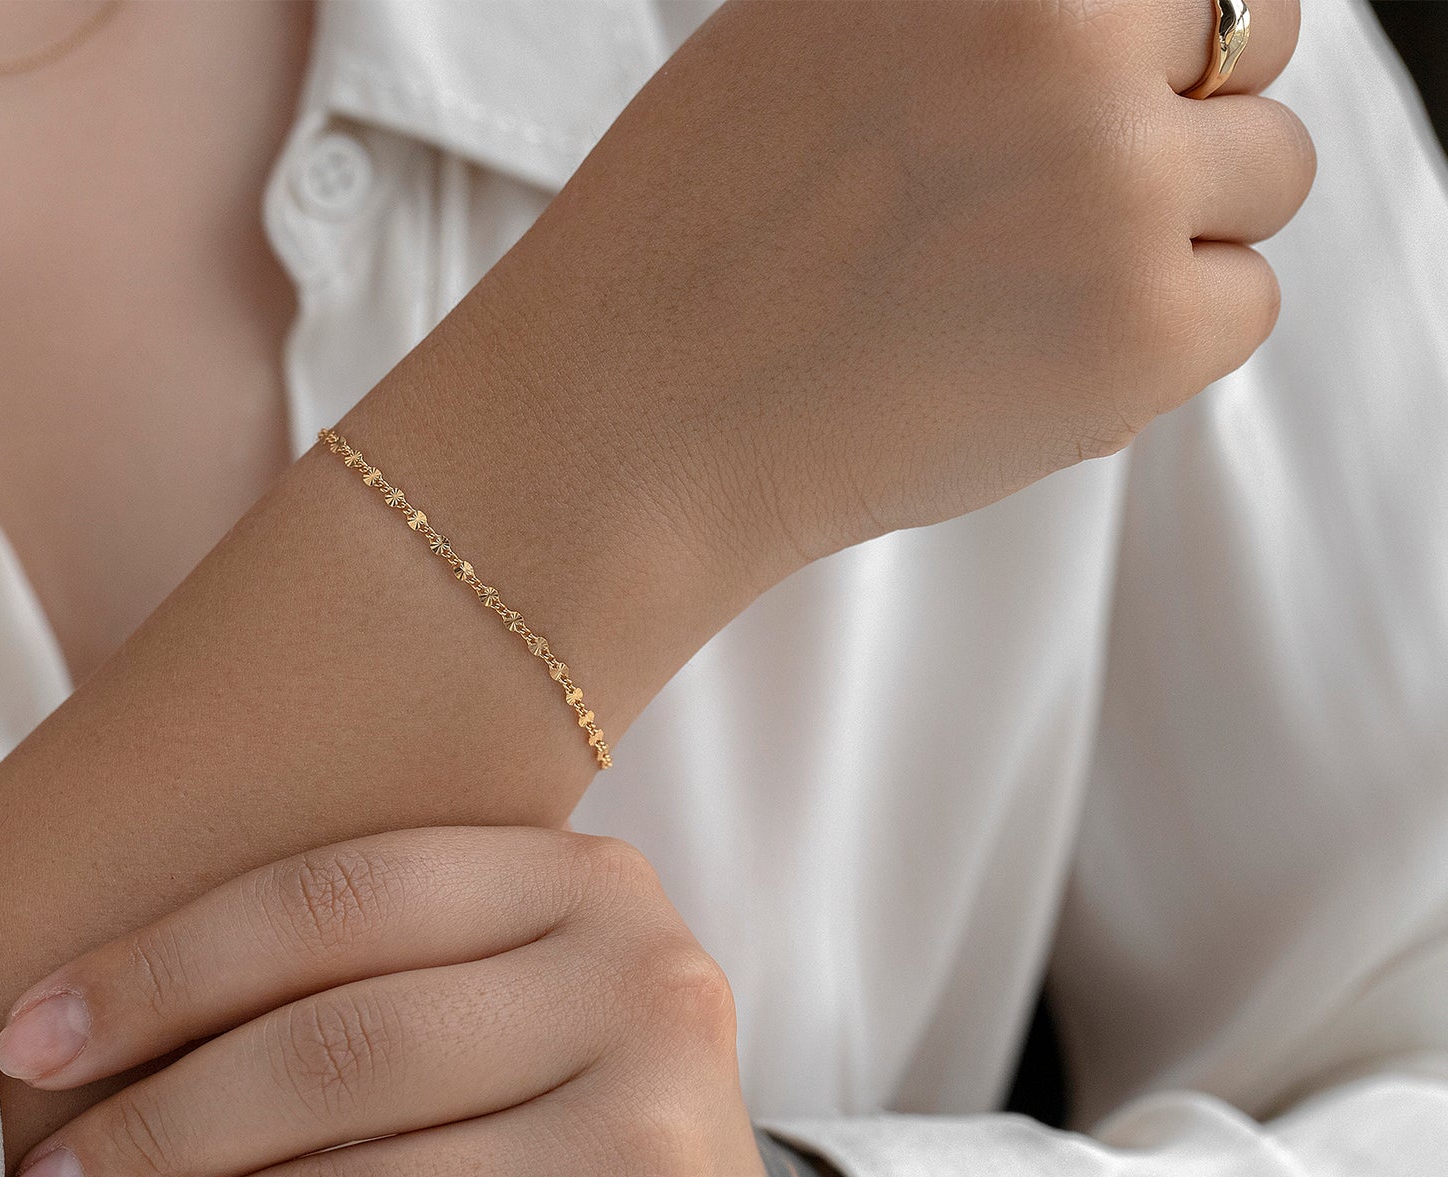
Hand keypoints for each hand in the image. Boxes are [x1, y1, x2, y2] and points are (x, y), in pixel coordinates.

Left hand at [0, 828, 800, 1176]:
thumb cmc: (542, 1117)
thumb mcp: (493, 1004)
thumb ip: (355, 977)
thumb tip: (62, 1017)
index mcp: (594, 886)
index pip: (336, 899)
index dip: (155, 966)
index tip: (24, 1039)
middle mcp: (650, 996)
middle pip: (332, 1054)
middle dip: (147, 1137)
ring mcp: (658, 1156)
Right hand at [357, 0, 1311, 584]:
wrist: (629, 414)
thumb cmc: (698, 233)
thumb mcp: (819, 29)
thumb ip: (982, 11)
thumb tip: (1118, 24)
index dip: (1149, 29)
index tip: (1109, 84)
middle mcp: (1063, 36)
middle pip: (1258, 34)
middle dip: (1184, 109)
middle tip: (1064, 191)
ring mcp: (1115, 182)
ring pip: (1270, 175)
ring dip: (1179, 227)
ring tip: (1024, 287)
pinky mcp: (1140, 330)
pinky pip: (1243, 307)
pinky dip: (1162, 341)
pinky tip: (1029, 358)